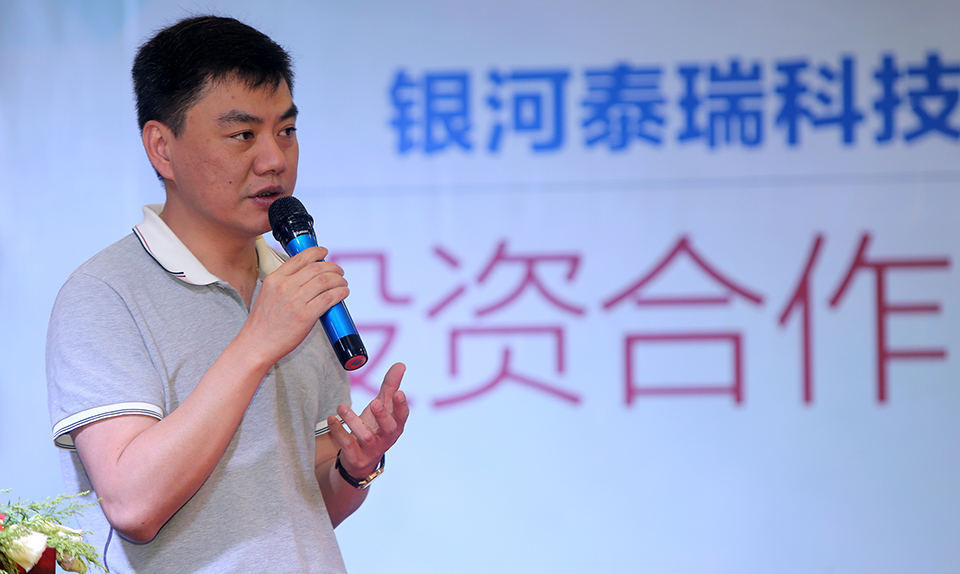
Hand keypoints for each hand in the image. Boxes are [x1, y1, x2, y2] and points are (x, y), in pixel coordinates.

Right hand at [245, 246, 347, 364]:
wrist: (257, 344)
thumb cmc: (262, 323)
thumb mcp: (267, 294)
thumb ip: (283, 283)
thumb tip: (306, 278)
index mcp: (275, 279)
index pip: (300, 258)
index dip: (317, 252)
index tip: (325, 252)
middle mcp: (285, 286)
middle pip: (317, 268)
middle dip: (333, 267)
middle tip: (339, 271)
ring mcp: (295, 301)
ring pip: (325, 281)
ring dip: (339, 280)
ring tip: (343, 283)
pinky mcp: (305, 316)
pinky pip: (328, 298)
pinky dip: (340, 293)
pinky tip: (343, 293)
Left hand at [328, 362, 408, 476]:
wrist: (361, 459)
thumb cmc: (374, 427)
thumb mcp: (382, 407)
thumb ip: (390, 386)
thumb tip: (400, 365)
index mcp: (396, 425)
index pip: (402, 415)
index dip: (401, 405)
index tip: (399, 392)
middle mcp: (387, 438)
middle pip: (389, 428)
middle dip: (382, 415)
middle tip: (375, 402)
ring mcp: (372, 450)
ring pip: (366, 436)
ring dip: (353, 421)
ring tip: (342, 407)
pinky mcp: (357, 457)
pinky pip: (348, 444)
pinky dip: (339, 431)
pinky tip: (332, 419)